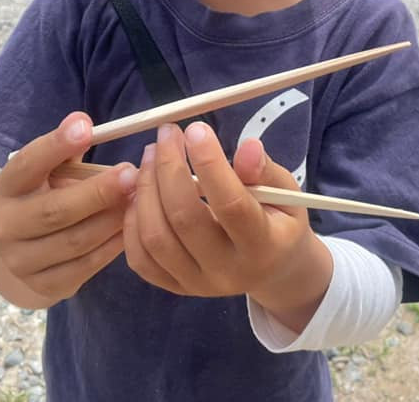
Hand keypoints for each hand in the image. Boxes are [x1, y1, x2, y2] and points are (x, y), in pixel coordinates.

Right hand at [0, 112, 138, 305]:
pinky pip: (87, 266)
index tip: (86, 126)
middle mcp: (5, 227)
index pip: (28, 163)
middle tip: (132, 173)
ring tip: (138, 199)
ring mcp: (22, 261)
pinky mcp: (44, 286)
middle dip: (98, 191)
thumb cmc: (44, 197)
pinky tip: (132, 227)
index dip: (56, 144)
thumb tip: (83, 123)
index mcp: (6, 188)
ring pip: (77, 240)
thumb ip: (65, 151)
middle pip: (57, 210)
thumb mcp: (46, 172)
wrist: (20, 254)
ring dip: (113, 218)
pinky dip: (113, 245)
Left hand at [123, 123, 331, 328]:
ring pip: (155, 237)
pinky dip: (132, 220)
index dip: (209, 164)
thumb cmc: (279, 221)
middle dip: (168, 168)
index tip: (195, 129)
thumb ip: (265, 171)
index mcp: (263, 247)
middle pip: (184, 218)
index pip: (231, 205)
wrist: (273, 268)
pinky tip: (141, 191)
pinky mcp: (175, 287)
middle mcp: (227, 272)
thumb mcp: (286, 193)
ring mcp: (197, 284)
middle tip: (167, 134)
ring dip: (145, 189)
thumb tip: (248, 147)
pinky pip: (140, 258)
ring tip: (151, 156)